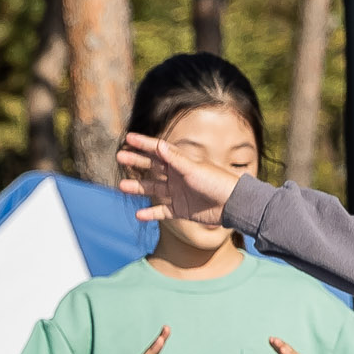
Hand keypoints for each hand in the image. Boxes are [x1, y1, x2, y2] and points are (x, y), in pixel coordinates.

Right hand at [116, 132, 242, 225]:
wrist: (233, 204)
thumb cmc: (216, 182)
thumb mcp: (194, 169)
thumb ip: (175, 159)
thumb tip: (158, 145)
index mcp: (181, 162)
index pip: (158, 151)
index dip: (143, 144)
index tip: (128, 138)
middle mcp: (177, 176)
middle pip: (152, 167)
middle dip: (136, 162)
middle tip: (120, 157)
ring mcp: (178, 193)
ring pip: (153, 189)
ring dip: (138, 188)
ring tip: (122, 186)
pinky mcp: (181, 209)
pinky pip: (162, 211)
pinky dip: (151, 213)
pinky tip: (139, 215)